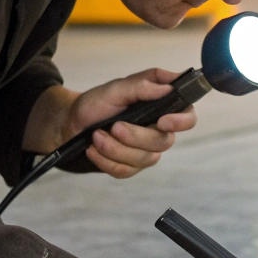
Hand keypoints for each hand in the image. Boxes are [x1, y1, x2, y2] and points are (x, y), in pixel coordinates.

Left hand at [68, 68, 197, 177]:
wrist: (70, 124)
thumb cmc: (96, 104)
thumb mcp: (115, 89)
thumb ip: (142, 85)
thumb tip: (169, 86)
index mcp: (160, 107)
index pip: (187, 116)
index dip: (182, 121)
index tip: (162, 121)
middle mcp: (157, 131)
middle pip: (163, 142)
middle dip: (136, 136)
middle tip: (113, 126)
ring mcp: (145, 151)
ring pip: (144, 159)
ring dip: (116, 149)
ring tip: (95, 137)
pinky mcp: (130, 167)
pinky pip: (126, 171)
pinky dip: (106, 161)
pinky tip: (93, 150)